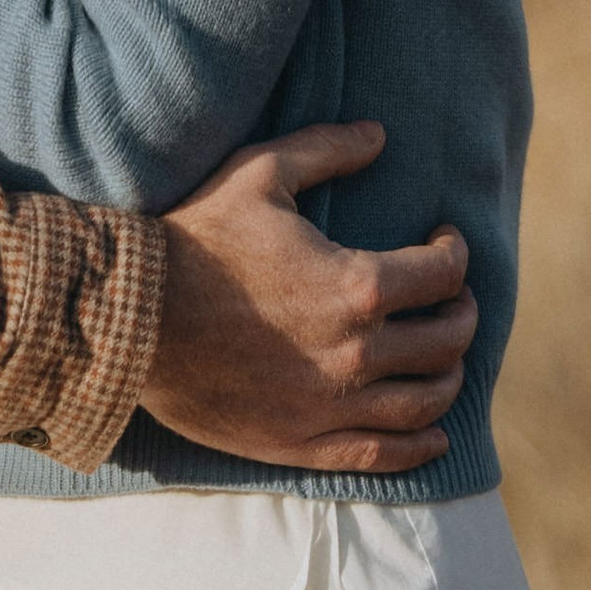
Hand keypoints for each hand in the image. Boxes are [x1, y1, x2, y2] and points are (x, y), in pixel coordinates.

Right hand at [143, 124, 476, 474]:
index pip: (443, 275)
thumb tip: (379, 133)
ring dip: (449, 375)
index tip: (444, 240)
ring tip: (444, 356)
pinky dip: (421, 446)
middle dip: (461, 312)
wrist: (129, 317)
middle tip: (453, 297)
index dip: (454, 252)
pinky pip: (384, 455)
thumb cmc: (194, 239)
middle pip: (447, 341)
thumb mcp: (258, 174)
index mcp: (358, 285)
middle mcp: (358, 353)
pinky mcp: (303, 442)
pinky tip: (434, 433)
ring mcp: (333, 406)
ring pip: (426, 402)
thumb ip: (326, 149)